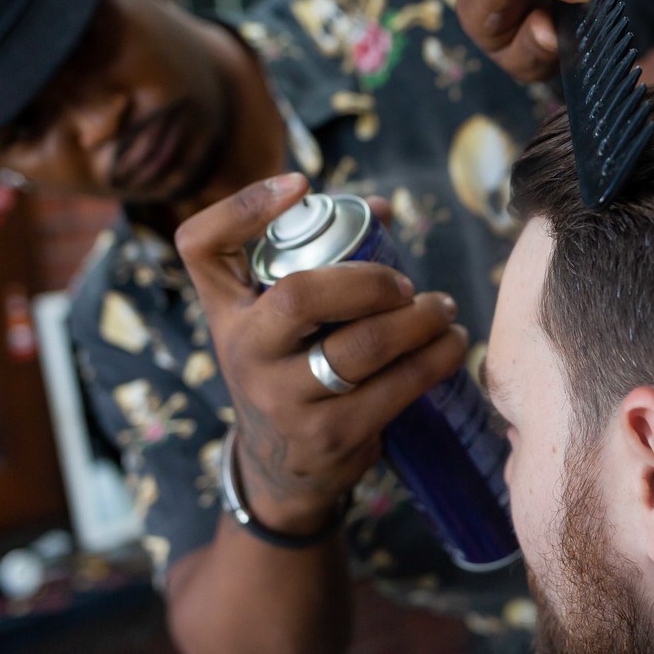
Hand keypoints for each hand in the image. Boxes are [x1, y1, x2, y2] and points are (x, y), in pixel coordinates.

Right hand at [174, 174, 467, 535]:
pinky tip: (452, 347)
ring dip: (419, 322)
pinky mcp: (328, 437)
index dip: (242, 206)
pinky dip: (434, 361)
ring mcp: (282, 399)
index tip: (301, 184)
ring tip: (444, 310)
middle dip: (369, 281)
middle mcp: (242, 352)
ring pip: (359, 346)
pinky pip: (393, 389)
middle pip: (298, 297)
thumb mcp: (279, 323)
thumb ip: (322, 262)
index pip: (201, 246)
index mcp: (227, 311)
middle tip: (407, 285)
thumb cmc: (291, 369)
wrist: (281, 469)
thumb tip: (380, 210)